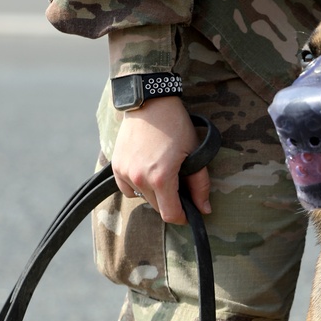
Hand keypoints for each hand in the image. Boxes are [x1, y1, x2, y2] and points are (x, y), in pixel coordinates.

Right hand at [110, 96, 211, 223]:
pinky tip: (148, 171)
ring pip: (143, 198)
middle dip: (170, 202)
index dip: (182, 217)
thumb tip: (204, 210)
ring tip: (164, 173)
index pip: (170, 214)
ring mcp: (125, 173)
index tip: (189, 212)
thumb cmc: (176, 127)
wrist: (150, 103)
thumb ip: (200, 185)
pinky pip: (128, 189)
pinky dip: (139, 186)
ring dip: (155, 193)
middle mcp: (139, 179)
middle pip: (157, 207)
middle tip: (180, 186)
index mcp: (161, 178)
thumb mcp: (195, 154)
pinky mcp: (116, 166)